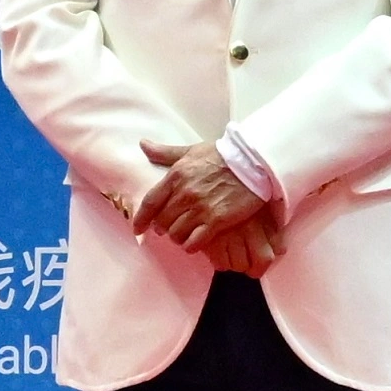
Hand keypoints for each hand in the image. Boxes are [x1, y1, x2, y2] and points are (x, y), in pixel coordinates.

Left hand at [135, 139, 280, 265]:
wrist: (253, 162)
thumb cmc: (222, 155)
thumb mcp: (191, 151)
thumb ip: (165, 152)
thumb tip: (143, 144)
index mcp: (175, 176)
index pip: (150, 203)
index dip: (141, 219)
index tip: (137, 228)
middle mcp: (185, 194)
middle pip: (162, 221)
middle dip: (163, 228)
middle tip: (168, 229)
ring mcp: (200, 208)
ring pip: (176, 233)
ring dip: (177, 237)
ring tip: (183, 235)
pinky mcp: (217, 220)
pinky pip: (194, 242)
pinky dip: (191, 245)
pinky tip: (194, 243)